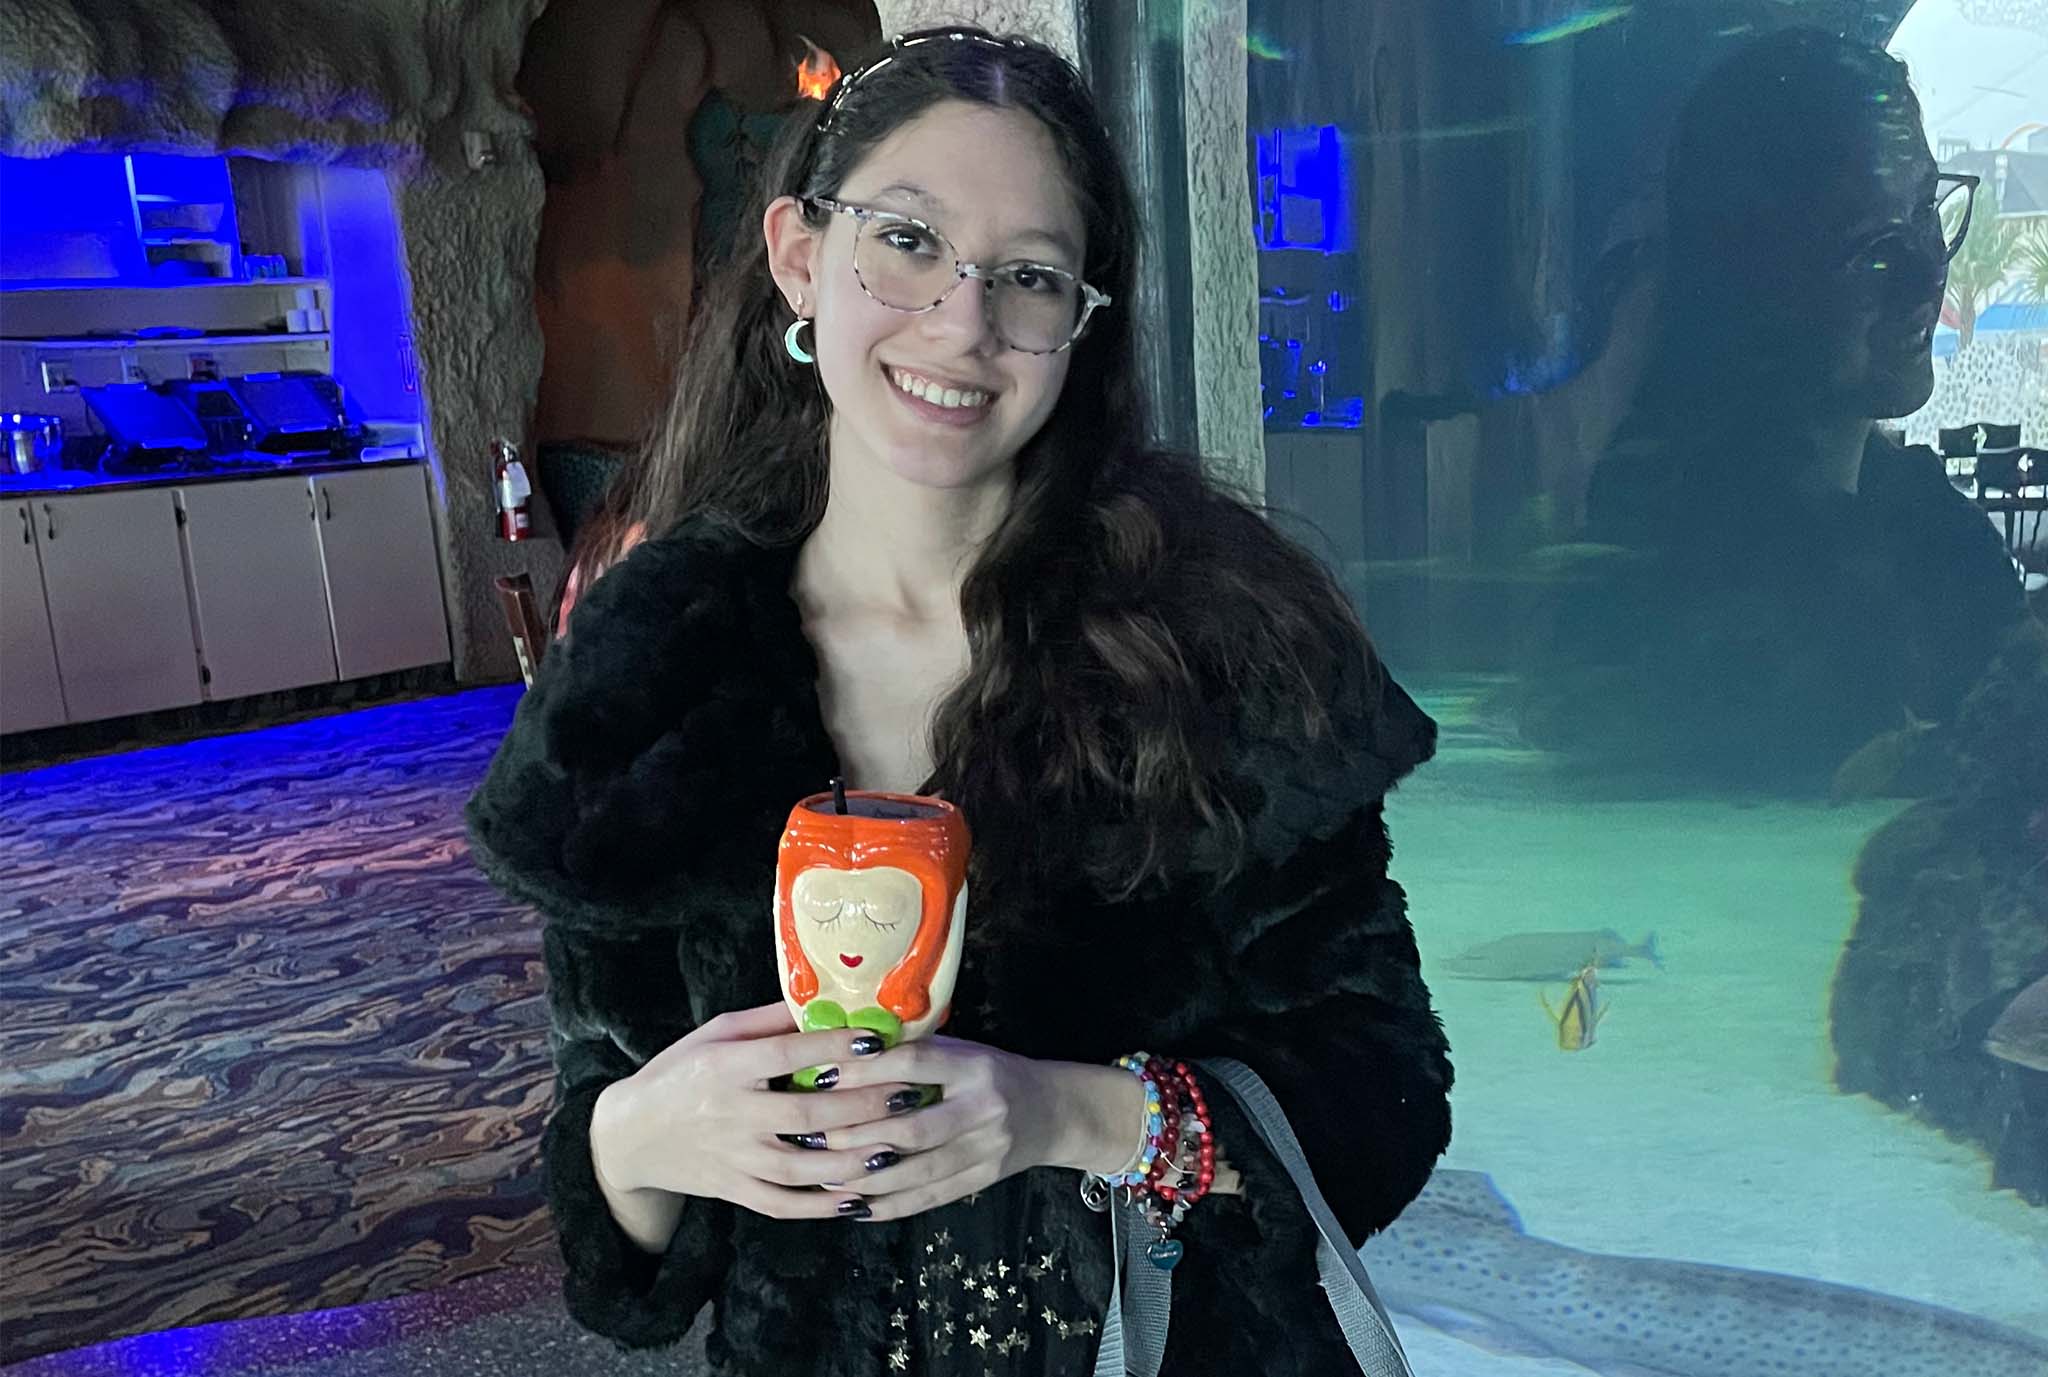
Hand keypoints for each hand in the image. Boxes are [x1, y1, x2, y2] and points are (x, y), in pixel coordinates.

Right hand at [591, 1002, 934, 1220]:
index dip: (833, 1047)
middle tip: (908, 1096)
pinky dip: (821, 1206)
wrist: (630, 1134)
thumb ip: (770, 1021)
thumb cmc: (681, 1071)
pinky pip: (783, 1204)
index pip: (787, 1054)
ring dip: (852, 1161)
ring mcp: (733, 1158)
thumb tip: (828, 998)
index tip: (876, 1041)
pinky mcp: (733, 1190)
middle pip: (806, 1114)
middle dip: (862, 1107)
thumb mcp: (717, 1034)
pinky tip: (859, 1197)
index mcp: (726, 1066)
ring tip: (895, 1149)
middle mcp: (731, 1113)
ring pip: (801, 1166)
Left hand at [797, 1035, 1071, 1222]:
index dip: (866, 1072)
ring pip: (918, 1171)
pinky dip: (890, 1205)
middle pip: (913, 1128)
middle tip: (814, 1138)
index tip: (822, 1077)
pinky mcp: (984, 1180)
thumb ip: (914, 1055)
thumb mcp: (961, 1051)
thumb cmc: (990, 1073)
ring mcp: (987, 1149)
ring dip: (867, 1178)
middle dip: (858, 1136)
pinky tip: (857, 1206)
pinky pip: (930, 1198)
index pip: (914, 1065)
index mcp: (975, 1066)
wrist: (1051, 1111)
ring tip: (826, 1178)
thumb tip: (842, 1058)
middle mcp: (984, 1108)